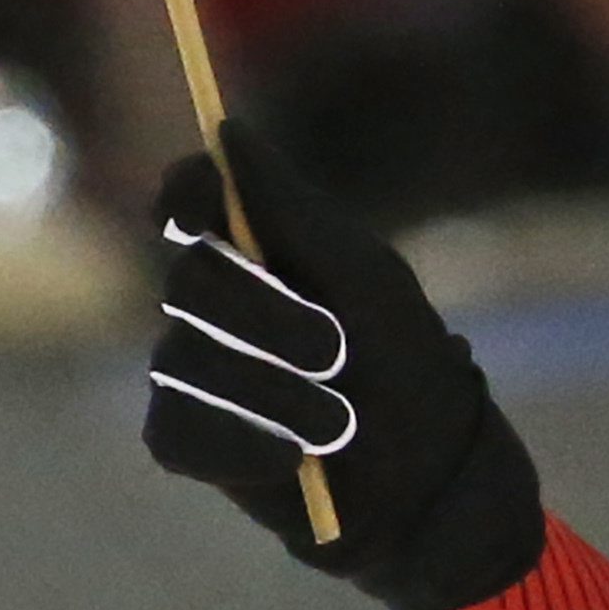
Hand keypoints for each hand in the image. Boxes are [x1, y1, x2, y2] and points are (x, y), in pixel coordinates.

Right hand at [141, 119, 546, 609]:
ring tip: (341, 423)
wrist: (427, 482)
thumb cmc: (407, 366)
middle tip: (335, 352)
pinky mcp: (185, 437)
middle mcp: (213, 302)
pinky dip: (245, 444)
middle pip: (188, 279)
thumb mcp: (366, 280)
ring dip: (274, 392)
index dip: (186, 197)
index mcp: (258, 248)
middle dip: (266, 317)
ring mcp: (191, 369)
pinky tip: (295, 459)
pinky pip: (180, 428)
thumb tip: (225, 127)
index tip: (204, 214)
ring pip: (184, 359)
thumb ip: (292, 209)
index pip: (189, 198)